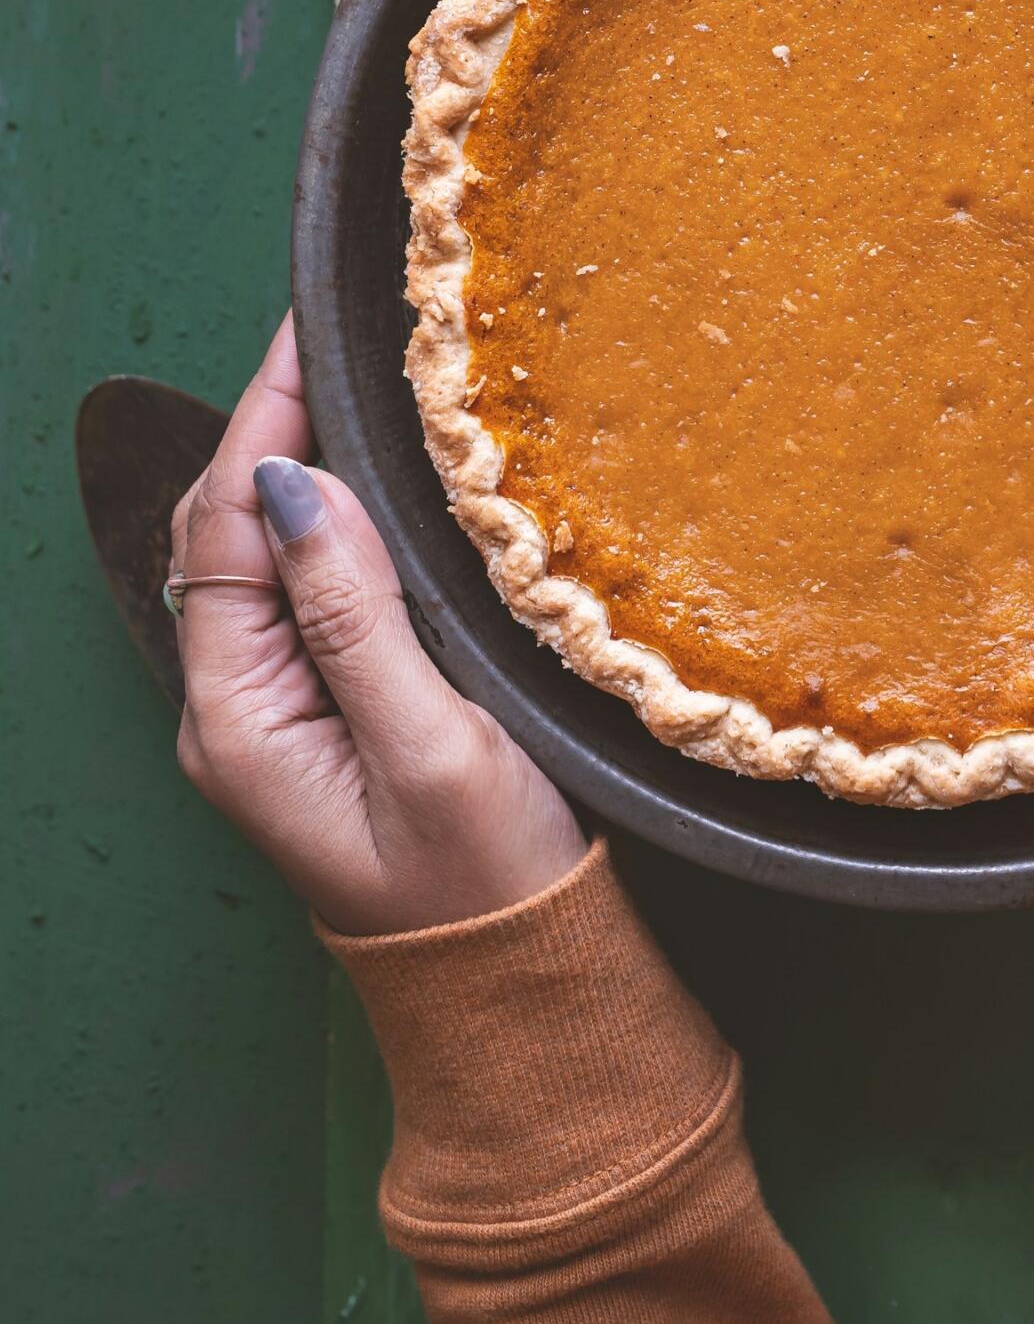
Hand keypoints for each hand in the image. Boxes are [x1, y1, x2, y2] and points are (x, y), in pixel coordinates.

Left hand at [173, 317, 586, 935]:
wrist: (520, 993)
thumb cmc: (487, 888)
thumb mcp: (433, 749)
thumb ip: (356, 616)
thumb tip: (294, 485)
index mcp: (241, 721)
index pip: (224, 529)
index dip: (263, 418)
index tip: (307, 330)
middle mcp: (236, 712)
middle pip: (223, 533)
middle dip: (268, 424)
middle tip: (333, 333)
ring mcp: (275, 714)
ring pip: (260, 556)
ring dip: (293, 463)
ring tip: (348, 380)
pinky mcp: (323, 715)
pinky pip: (300, 589)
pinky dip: (324, 517)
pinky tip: (369, 481)